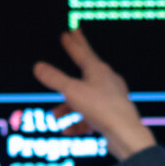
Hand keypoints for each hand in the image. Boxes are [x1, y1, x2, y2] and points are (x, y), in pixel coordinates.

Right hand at [32, 29, 156, 160]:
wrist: (126, 134)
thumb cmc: (103, 109)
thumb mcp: (72, 92)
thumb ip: (55, 79)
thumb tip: (38, 67)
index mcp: (98, 70)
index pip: (83, 51)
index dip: (74, 42)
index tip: (71, 31)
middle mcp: (106, 81)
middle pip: (85, 70)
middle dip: (72, 63)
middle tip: (69, 45)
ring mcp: (110, 99)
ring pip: (84, 98)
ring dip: (67, 108)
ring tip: (55, 117)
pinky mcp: (111, 116)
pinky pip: (89, 116)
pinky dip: (77, 122)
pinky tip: (68, 131)